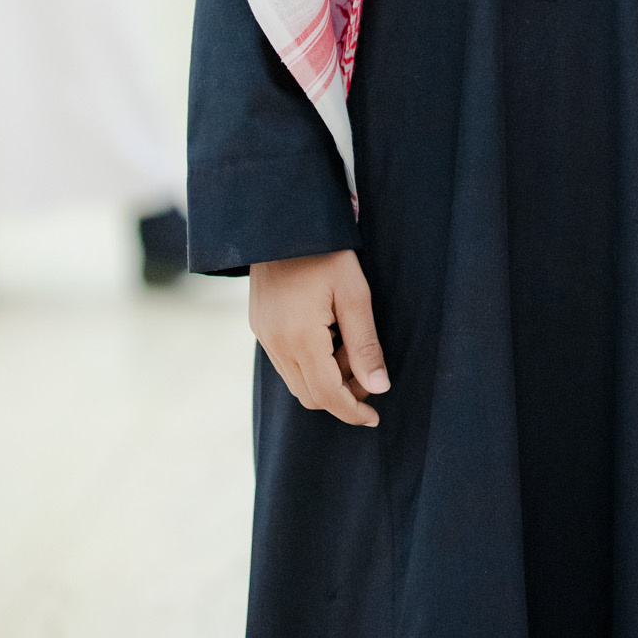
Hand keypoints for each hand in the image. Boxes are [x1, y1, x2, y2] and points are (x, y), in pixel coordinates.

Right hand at [249, 249, 389, 426]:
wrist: (283, 220)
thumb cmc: (326, 251)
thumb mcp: (354, 293)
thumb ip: (365, 344)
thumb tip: (379, 387)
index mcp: (299, 337)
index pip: (327, 394)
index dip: (352, 411)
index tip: (374, 417)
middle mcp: (274, 343)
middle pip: (309, 395)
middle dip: (342, 395)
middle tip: (368, 376)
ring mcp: (262, 335)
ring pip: (296, 381)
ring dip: (326, 379)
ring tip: (349, 347)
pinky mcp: (259, 326)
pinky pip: (285, 362)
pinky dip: (310, 363)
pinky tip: (329, 337)